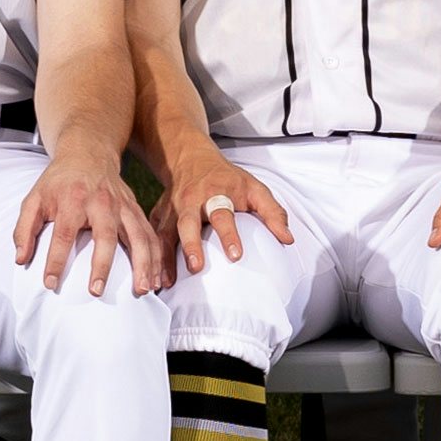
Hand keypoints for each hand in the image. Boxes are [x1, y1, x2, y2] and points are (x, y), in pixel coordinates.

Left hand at [17, 150, 170, 296]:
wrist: (88, 153)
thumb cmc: (59, 181)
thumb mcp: (34, 198)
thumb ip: (24, 228)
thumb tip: (21, 259)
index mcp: (73, 199)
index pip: (63, 234)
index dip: (56, 260)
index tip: (50, 284)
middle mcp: (101, 202)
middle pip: (104, 235)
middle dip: (102, 265)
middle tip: (96, 291)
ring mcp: (122, 205)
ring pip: (137, 235)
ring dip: (142, 264)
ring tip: (142, 290)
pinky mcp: (135, 209)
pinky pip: (149, 234)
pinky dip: (156, 256)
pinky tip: (156, 278)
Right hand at [148, 144, 291, 276]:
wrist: (190, 158)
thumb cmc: (227, 178)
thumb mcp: (254, 187)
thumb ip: (272, 212)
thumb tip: (287, 240)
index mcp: (216, 193)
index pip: (223, 214)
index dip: (229, 235)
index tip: (236, 256)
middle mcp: (191, 200)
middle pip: (187, 222)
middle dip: (191, 244)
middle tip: (196, 267)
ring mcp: (171, 208)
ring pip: (165, 232)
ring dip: (165, 257)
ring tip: (166, 282)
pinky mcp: (158, 215)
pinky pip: (152, 236)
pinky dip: (153, 256)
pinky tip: (156, 279)